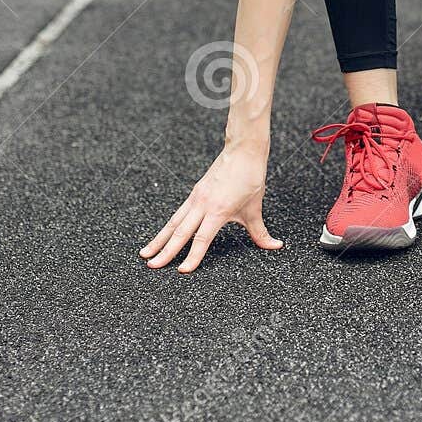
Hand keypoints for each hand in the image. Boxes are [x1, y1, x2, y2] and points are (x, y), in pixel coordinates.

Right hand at [139, 146, 283, 272]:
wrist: (242, 151)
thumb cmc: (250, 177)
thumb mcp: (255, 208)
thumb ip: (261, 232)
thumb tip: (275, 246)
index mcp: (218, 210)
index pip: (201, 239)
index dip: (192, 256)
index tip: (182, 271)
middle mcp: (202, 204)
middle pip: (179, 232)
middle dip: (164, 251)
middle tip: (151, 266)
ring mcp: (196, 198)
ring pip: (173, 223)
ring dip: (159, 239)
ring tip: (145, 253)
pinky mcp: (195, 193)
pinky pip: (178, 213)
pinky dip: (168, 226)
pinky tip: (161, 236)